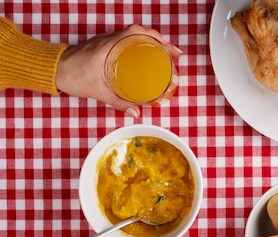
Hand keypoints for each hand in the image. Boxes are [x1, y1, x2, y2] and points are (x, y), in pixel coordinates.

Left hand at [55, 24, 182, 117]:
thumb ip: (119, 103)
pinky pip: (127, 41)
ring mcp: (107, 41)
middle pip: (142, 33)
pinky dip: (141, 46)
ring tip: (165, 56)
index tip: (172, 51)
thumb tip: (136, 113)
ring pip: (135, 36)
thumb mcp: (98, 92)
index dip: (159, 39)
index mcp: (110, 45)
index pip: (138, 33)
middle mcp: (110, 40)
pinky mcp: (104, 46)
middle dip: (162, 43)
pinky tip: (147, 58)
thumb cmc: (72, 76)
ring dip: (152, 43)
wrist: (53, 69)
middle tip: (174, 56)